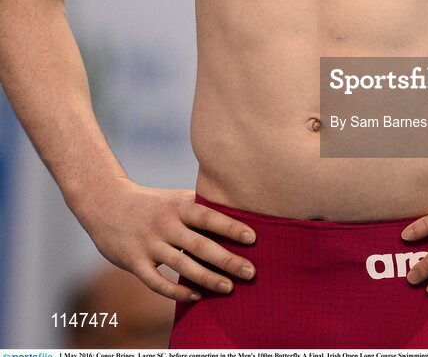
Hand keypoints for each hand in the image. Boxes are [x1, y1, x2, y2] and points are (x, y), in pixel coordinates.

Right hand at [75, 178, 256, 301]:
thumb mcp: (173, 198)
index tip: (253, 239)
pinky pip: (157, 282)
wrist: (105, 202)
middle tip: (250, 272)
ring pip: (182, 266)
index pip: (209, 217)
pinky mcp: (134, 261)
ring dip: (207, 279)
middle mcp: (165, 224)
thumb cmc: (149, 203)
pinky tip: (196, 297)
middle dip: (227, 260)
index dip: (231, 227)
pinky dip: (177, 292)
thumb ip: (197, 207)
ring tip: (228, 288)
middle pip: (200, 245)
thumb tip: (232, 215)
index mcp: (178, 206)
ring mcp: (149, 244)